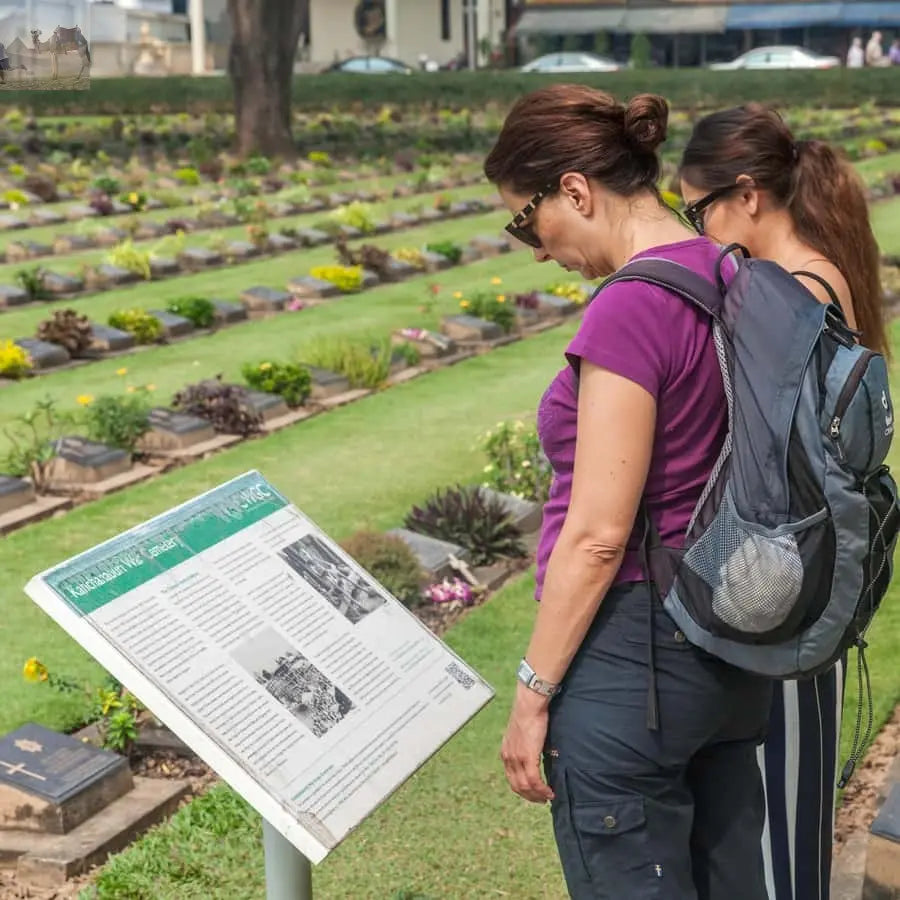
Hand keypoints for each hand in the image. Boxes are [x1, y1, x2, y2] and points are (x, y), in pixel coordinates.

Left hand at [500, 685, 554, 803]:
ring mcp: (517, 758)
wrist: (529, 704)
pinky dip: (542, 789)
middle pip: (517, 786)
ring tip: (548, 797)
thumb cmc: (530, 715)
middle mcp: (508, 758)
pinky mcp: (527, 756)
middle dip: (530, 796)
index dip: (523, 789)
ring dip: (538, 795)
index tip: (533, 793)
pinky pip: (534, 780)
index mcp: (506, 752)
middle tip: (542, 799)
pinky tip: (550, 791)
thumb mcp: (523, 734)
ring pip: (525, 786)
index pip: (511, 779)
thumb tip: (536, 753)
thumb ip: (526, 746)